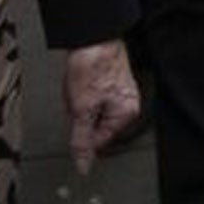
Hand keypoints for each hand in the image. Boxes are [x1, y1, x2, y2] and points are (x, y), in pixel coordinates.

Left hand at [63, 40, 140, 174]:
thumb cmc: (93, 68)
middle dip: (80, 117)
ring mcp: (121, 91)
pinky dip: (82, 93)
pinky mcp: (111, 81)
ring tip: (78, 88)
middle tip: (77, 100)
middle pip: (95, 126)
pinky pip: (92, 98)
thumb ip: (81, 141)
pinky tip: (79, 82)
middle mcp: (128, 103)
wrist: (93, 37)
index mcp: (127, 113)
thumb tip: (84, 166)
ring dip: (80, 104)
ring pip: (92, 112)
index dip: (81, 133)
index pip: (98, 141)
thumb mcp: (81, 111)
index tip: (74, 119)